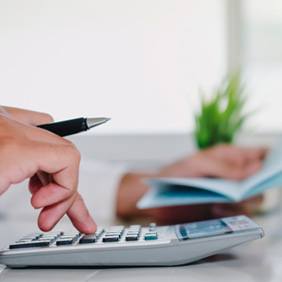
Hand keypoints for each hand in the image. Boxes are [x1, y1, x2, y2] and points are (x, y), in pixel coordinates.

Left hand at [0, 106, 95, 232]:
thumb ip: (26, 200)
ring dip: (58, 174)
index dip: (66, 189)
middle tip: (53, 217)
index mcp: (10, 148)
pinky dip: (47, 152)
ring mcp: (8, 121)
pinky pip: (39, 127)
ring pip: (55, 142)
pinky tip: (40, 173)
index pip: (68, 159)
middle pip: (67, 153)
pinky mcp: (4, 121)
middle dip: (67, 189)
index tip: (43, 208)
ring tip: (48, 202)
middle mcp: (12, 128)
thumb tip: (43, 209)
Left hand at [116, 144, 266, 223]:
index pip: (257, 154)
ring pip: (252, 199)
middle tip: (243, 192)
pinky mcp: (221, 208)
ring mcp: (227, 192)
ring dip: (242, 202)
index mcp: (227, 156)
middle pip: (259, 180)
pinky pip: (238, 212)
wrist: (157, 197)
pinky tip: (215, 209)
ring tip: (221, 203)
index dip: (269, 159)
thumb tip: (255, 168)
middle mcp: (231, 174)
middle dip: (256, 187)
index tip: (273, 168)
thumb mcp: (198, 164)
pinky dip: (231, 212)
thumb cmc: (174, 173)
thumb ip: (225, 166)